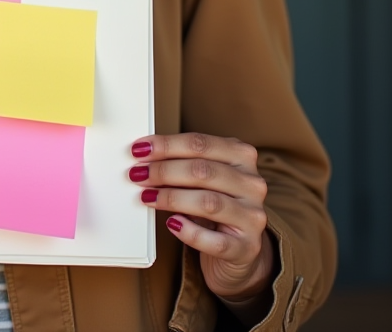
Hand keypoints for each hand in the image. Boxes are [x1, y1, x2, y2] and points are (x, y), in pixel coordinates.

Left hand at [128, 133, 275, 305]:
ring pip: (208, 202)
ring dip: (171, 198)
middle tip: (138, 174)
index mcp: (242, 156)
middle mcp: (252, 183)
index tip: (139, 150)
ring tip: (147, 196)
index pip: (200, 144)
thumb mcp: (205, 177)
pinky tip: (172, 224)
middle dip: (164, 171)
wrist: (240, 246)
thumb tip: (144, 156)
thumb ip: (182, 162)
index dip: (166, 145)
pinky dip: (190, 232)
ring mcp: (253, 216)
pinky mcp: (247, 248)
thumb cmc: (216, 204)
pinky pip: (215, 241)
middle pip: (203, 171)